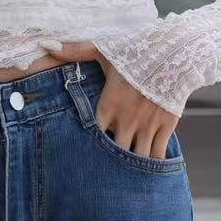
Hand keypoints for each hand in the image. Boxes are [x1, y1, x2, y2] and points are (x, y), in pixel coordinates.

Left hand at [41, 39, 179, 159]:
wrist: (173, 51)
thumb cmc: (135, 51)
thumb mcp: (103, 50)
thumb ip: (75, 51)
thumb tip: (46, 45)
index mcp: (107, 106)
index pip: (91, 136)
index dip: (87, 146)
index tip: (84, 150)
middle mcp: (125, 121)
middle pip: (112, 153)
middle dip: (108, 162)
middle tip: (103, 170)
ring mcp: (146, 126)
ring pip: (135, 158)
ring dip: (130, 167)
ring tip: (123, 175)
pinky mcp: (165, 127)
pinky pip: (158, 154)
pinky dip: (153, 165)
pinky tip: (148, 172)